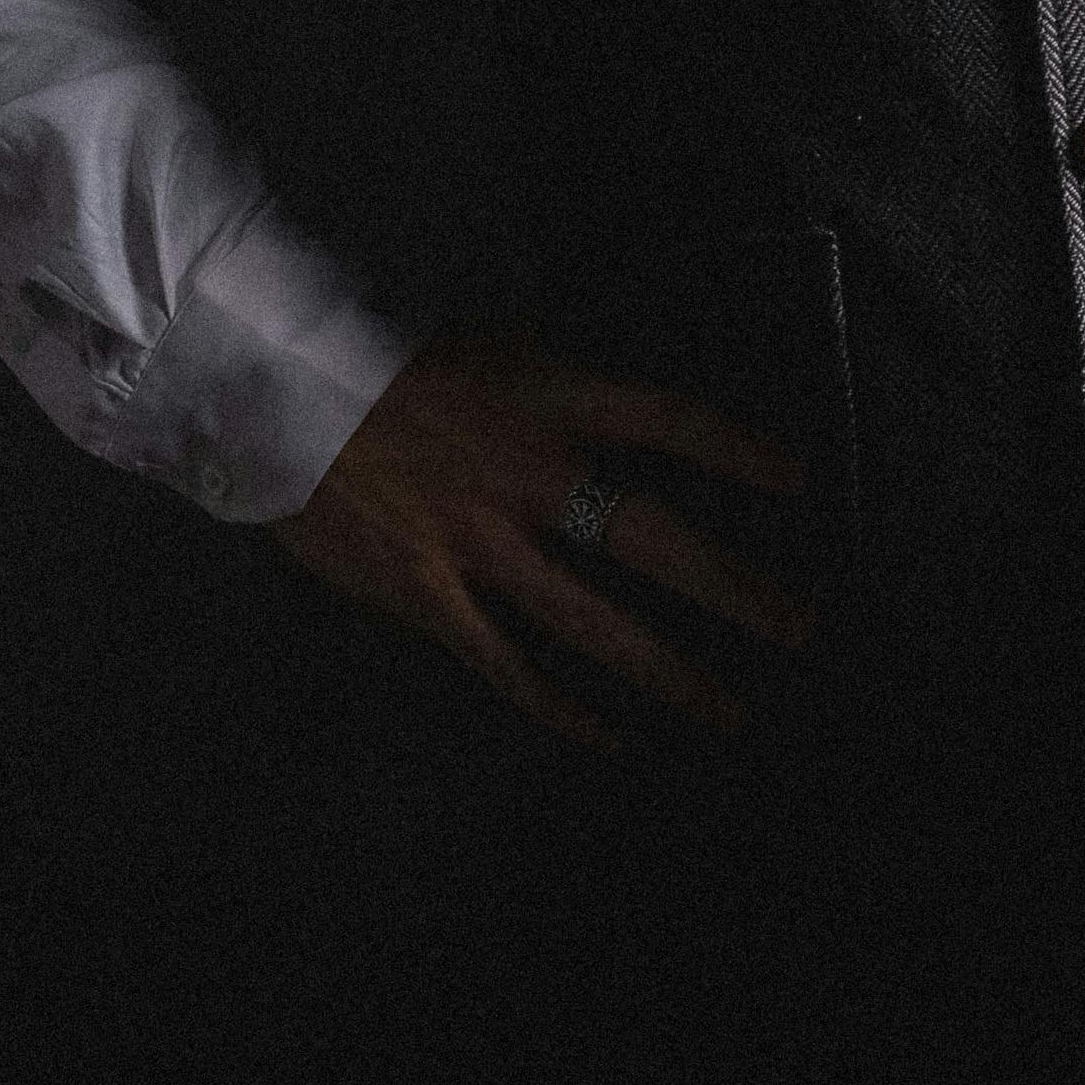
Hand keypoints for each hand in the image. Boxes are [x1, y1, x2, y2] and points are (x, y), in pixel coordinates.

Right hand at [271, 318, 820, 749]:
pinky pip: (509, 665)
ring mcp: (482, 543)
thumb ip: (569, 388)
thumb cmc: (395, 361)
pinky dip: (563, 709)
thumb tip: (636, 427)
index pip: (675, 420)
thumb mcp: (500, 346)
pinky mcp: (430, 594)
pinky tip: (613, 738)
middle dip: (738, 588)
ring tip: (732, 710)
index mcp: (554, 396)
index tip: (803, 480)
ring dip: (670, 672)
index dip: (742, 451)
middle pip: (658, 538)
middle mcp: (533, 473)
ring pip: (595, 622)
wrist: (279, 391)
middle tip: (805, 628)